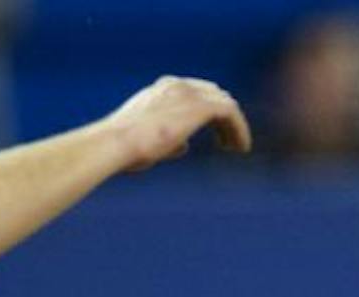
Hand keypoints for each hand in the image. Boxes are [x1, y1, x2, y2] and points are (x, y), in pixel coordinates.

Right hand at [104, 76, 251, 173]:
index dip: (210, 110)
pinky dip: (240, 129)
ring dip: (235, 125)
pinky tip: (242, 147)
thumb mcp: (148, 142)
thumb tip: (184, 146)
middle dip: (224, 116)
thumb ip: (169, 140)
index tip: (216, 131)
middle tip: (230, 140)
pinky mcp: (199, 107)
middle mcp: (177, 85)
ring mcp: (188, 93)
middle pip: (214, 93)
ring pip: (226, 103)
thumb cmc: (124, 149)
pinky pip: (231, 113)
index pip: (196, 91)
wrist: (117, 143)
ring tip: (238, 147)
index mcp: (162, 89)